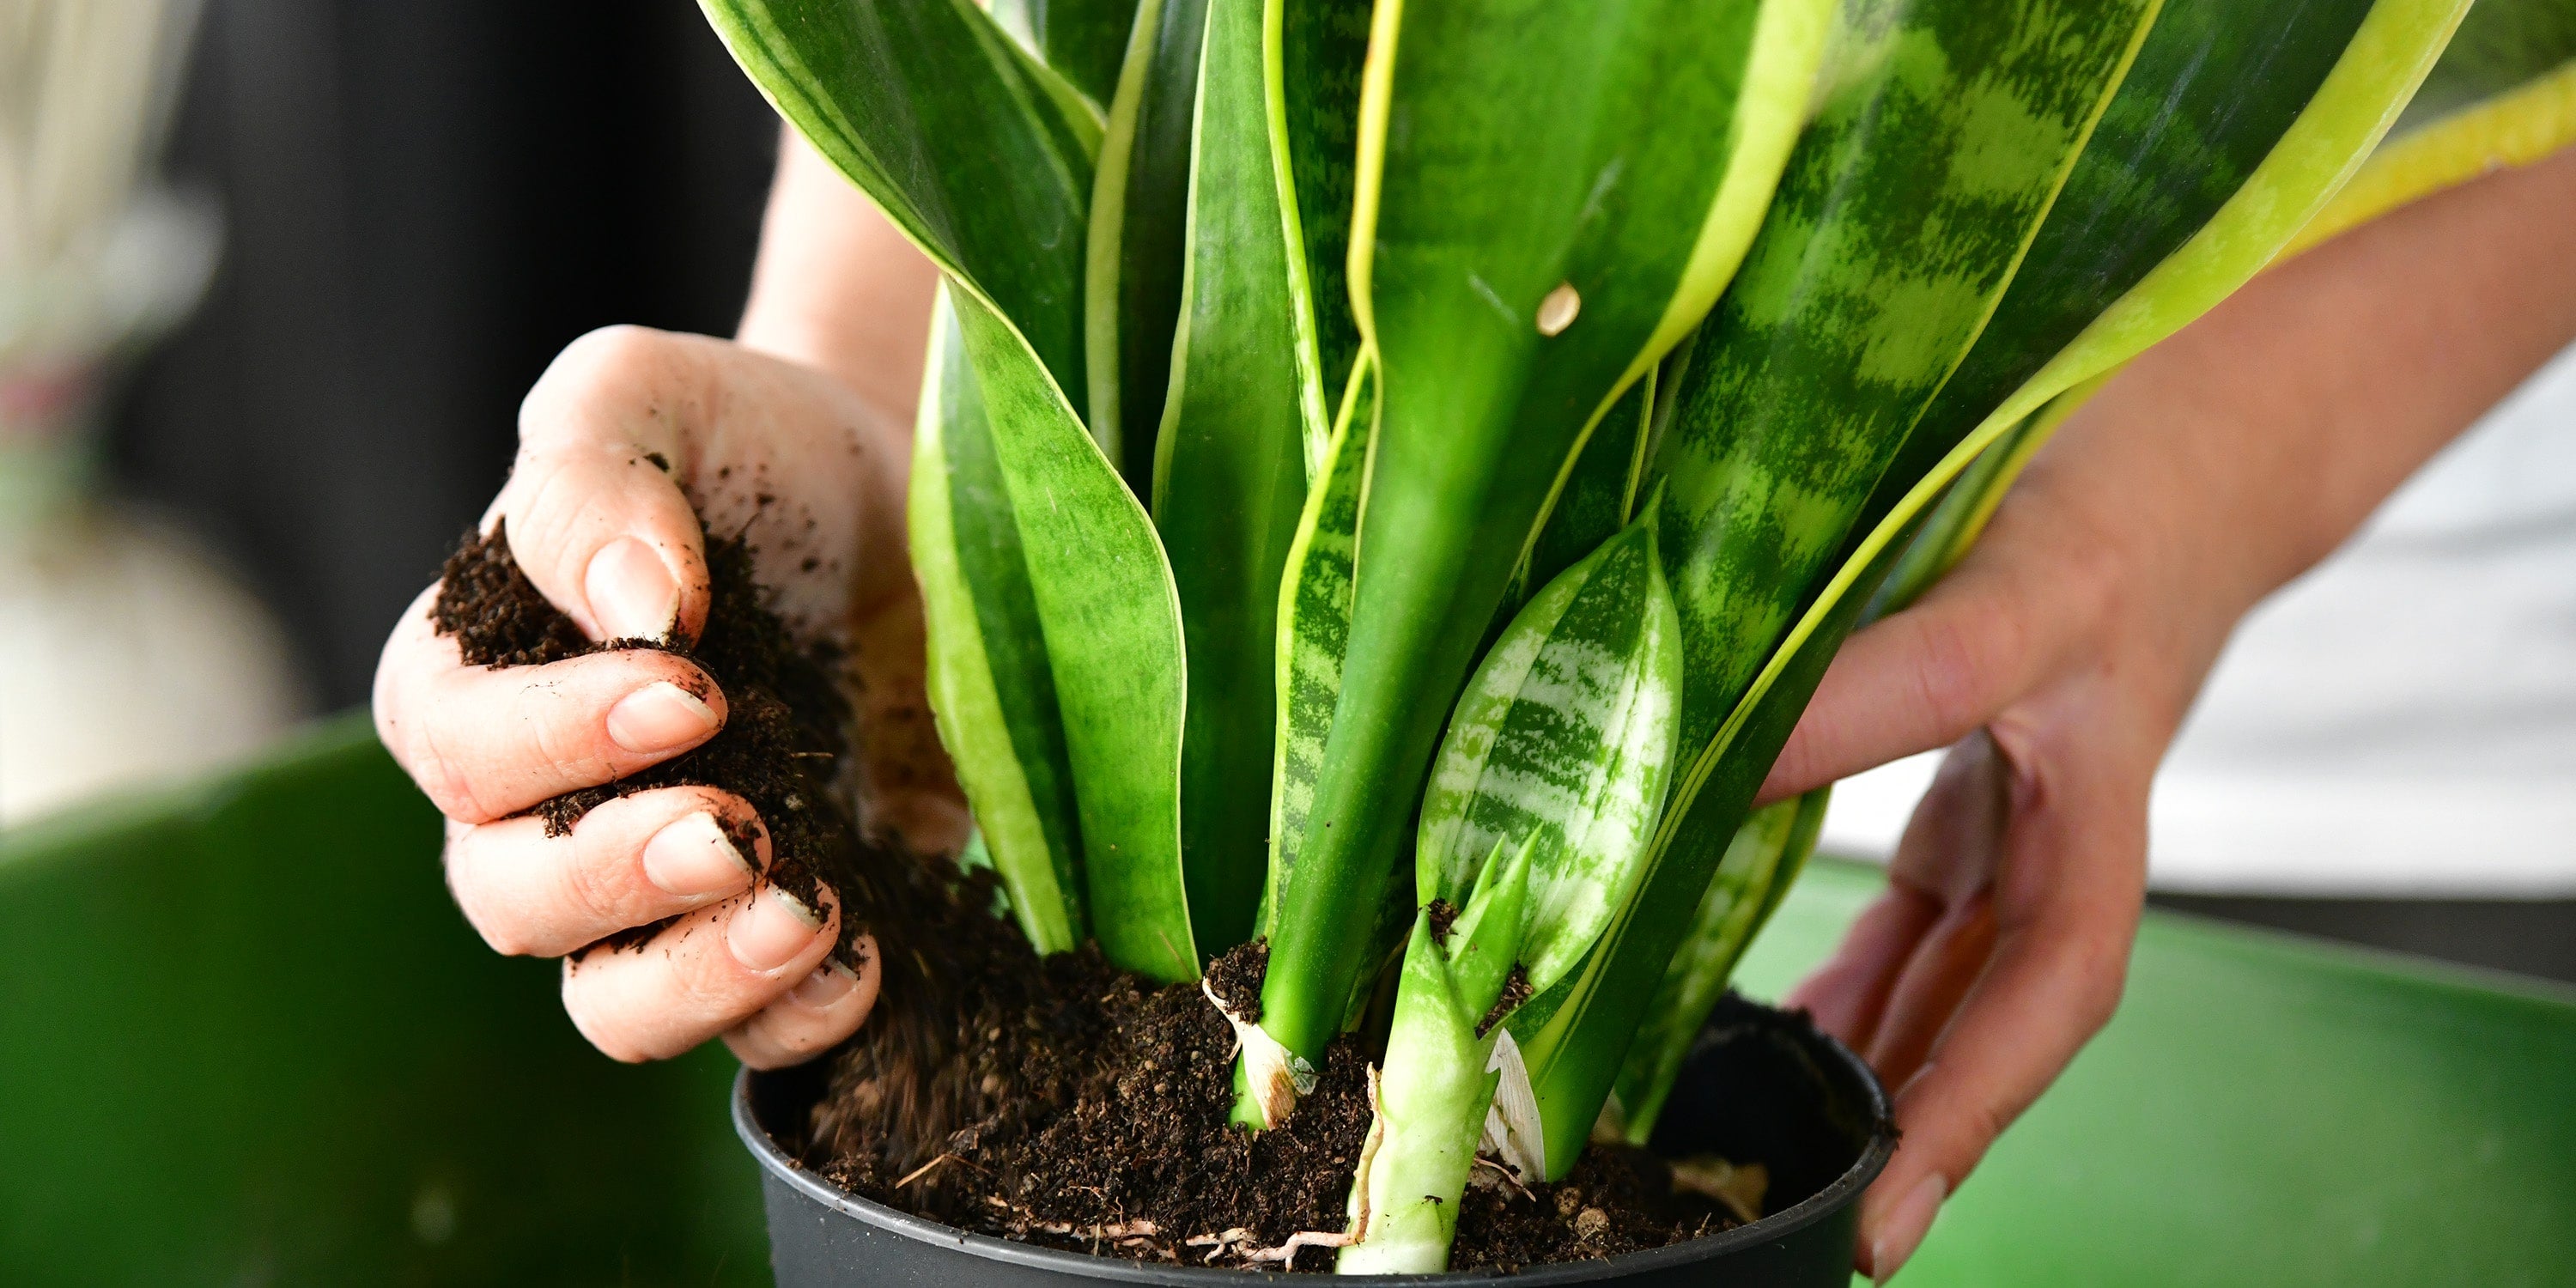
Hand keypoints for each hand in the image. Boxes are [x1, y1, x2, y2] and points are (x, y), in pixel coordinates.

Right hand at [373, 324, 963, 1067]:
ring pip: (612, 1002)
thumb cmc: (749, 440)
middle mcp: (554, 802)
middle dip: (617, 876)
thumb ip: (594, 477)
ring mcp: (666, 883)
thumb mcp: (652, 396)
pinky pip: (752, 1031)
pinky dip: (798, 1017)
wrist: (904, 492)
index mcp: (485, 676)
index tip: (691, 688)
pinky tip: (867, 958)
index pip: (455, 748)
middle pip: (511, 897)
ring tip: (803, 915)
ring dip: (697, 980)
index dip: (553, 741)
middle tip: (737, 825)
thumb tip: (635, 609)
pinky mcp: (781, 926)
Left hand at [1757, 144, 2575, 1279]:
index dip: (1966, 1107)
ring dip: (1874, 1047)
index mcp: (2100, 811)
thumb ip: (1897, 671)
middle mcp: (2063, 827)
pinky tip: (1786, 1006)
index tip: (1876, 1202)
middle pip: (1998, 1014)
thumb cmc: (2129, 486)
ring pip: (1953, 965)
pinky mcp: (1980, 766)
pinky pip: (1924, 898)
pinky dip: (1862, 961)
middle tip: (1823, 1216)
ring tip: (1769, 1123)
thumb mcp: (2020, 580)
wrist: (2189, 420)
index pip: (2043, 991)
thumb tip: (1732, 750)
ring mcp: (2022, 801)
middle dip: (1917, 1118)